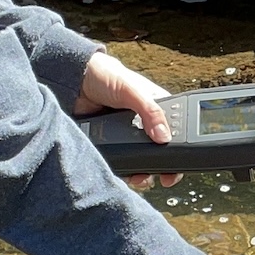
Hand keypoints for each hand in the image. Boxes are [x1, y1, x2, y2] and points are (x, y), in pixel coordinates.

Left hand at [73, 51, 180, 188]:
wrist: (74, 81)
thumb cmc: (106, 77)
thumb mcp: (133, 90)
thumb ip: (150, 111)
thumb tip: (164, 137)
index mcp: (156, 108)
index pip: (175, 130)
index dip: (180, 146)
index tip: (180, 164)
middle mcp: (144, 124)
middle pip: (160, 150)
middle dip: (162, 165)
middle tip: (162, 177)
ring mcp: (128, 135)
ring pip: (141, 160)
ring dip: (143, 172)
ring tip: (141, 178)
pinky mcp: (112, 144)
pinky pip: (122, 161)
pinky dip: (125, 171)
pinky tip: (126, 174)